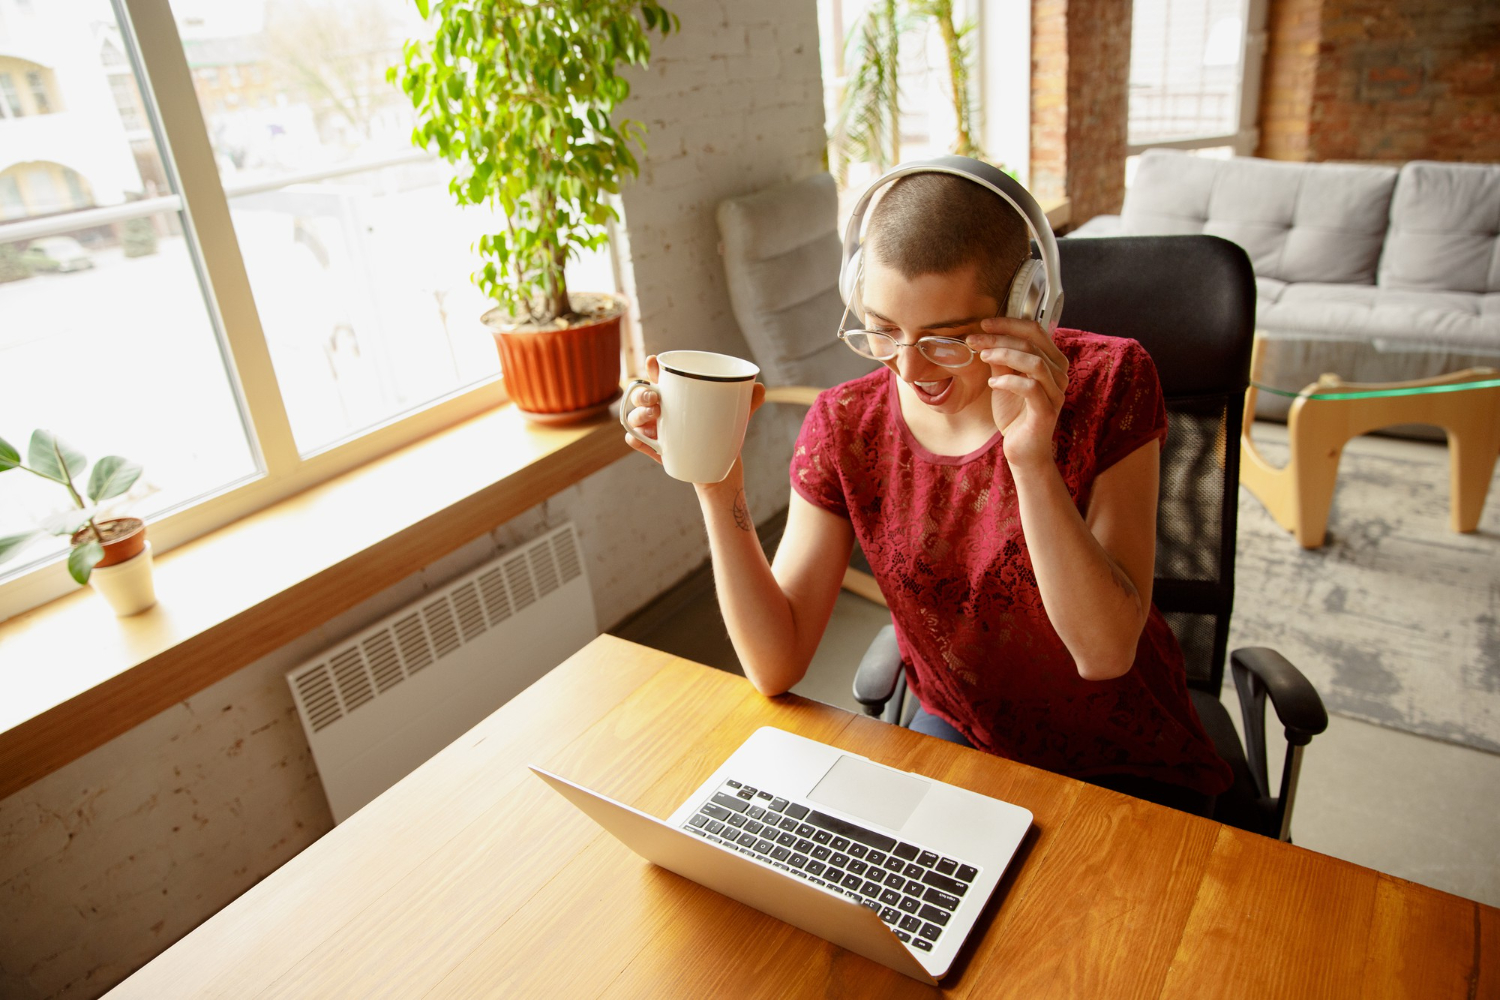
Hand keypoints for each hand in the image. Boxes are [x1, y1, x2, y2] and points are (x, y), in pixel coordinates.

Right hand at [623, 355, 767, 467]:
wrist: (720, 466)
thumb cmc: (722, 432)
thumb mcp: (735, 416)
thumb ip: (747, 402)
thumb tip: (760, 388)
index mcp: (677, 395)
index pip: (660, 376)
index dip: (653, 367)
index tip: (654, 361)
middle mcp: (661, 409)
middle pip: (641, 395)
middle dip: (642, 393)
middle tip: (656, 398)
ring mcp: (655, 429)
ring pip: (634, 417)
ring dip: (638, 414)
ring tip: (653, 417)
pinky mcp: (655, 448)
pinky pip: (637, 441)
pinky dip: (635, 439)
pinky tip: (636, 438)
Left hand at [966, 318, 1068, 469]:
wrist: (1023, 450)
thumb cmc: (1015, 414)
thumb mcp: (1004, 380)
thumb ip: (1001, 360)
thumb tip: (985, 337)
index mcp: (1052, 362)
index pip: (1036, 331)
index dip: (1009, 324)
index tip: (984, 324)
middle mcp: (1059, 374)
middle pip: (1032, 343)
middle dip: (999, 338)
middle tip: (975, 339)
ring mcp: (1056, 393)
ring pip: (1034, 362)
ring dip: (1004, 355)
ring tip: (983, 357)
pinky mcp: (1046, 411)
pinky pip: (1030, 387)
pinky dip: (1008, 381)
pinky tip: (992, 383)